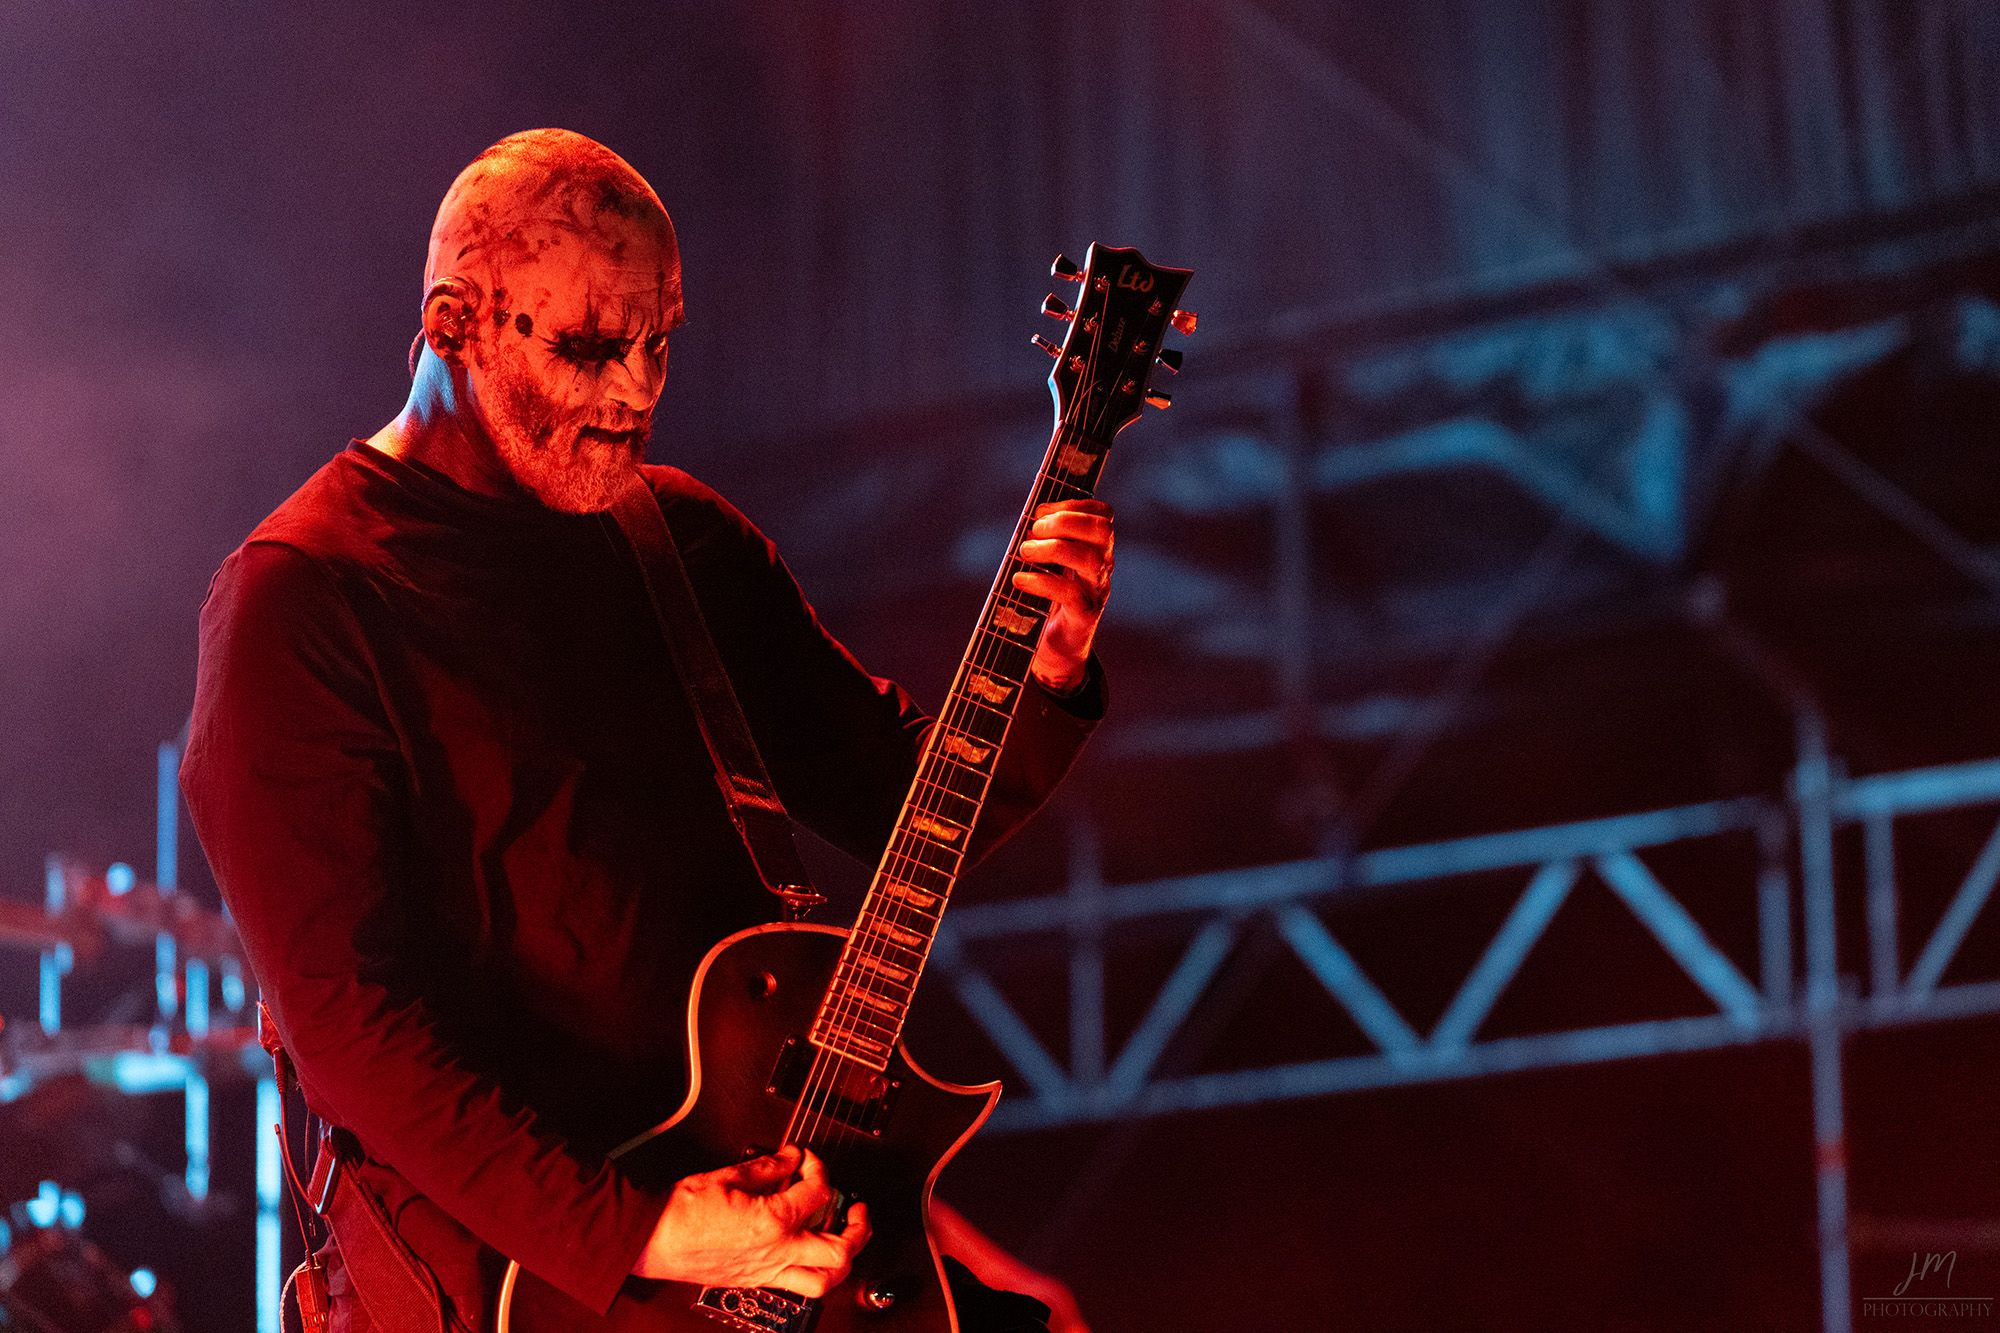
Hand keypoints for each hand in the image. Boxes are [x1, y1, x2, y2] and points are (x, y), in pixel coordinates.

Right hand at [631, 1145, 870, 1296]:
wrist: (650, 1239)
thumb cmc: (681, 1212)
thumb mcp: (729, 1175)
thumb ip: (769, 1167)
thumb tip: (792, 1158)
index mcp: (773, 1223)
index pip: (819, 1191)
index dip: (819, 1168)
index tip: (810, 1160)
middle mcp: (777, 1253)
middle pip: (840, 1250)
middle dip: (858, 1228)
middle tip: (857, 1209)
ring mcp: (767, 1272)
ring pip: (824, 1282)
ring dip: (842, 1260)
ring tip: (844, 1239)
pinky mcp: (754, 1282)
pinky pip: (796, 1286)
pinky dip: (812, 1271)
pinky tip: (809, 1254)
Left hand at [1014, 499, 1112, 694]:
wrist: (1056, 648)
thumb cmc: (1049, 600)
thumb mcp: (1048, 564)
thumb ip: (1043, 541)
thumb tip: (1026, 520)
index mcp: (1096, 548)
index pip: (1102, 514)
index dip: (1073, 504)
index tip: (1041, 510)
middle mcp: (1102, 566)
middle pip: (1102, 530)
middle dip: (1065, 521)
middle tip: (1033, 529)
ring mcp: (1096, 591)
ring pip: (1090, 559)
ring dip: (1053, 548)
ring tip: (1025, 551)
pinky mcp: (1083, 615)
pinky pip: (1069, 593)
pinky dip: (1041, 582)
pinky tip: (1020, 580)